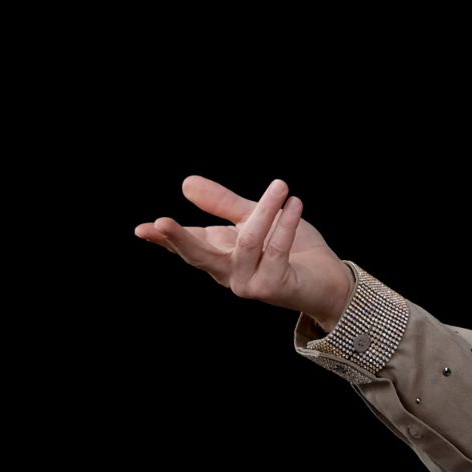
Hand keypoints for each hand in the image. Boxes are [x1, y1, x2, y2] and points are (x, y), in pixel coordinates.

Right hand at [135, 176, 353, 330]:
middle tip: (160, 222)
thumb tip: (186, 184)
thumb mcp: (255, 219)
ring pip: (248, 242)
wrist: (330, 279)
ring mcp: (249, 284)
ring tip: (281, 186)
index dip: (165, 238)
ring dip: (265, 210)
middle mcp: (229, 274)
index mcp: (219, 256)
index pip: (186, 246)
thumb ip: (224, 204)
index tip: (141, 229)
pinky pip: (276, 249)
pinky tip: (294, 204)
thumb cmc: (293, 249)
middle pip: (199, 256)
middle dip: (180, 239)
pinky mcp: (273, 287)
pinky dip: (286, 224)